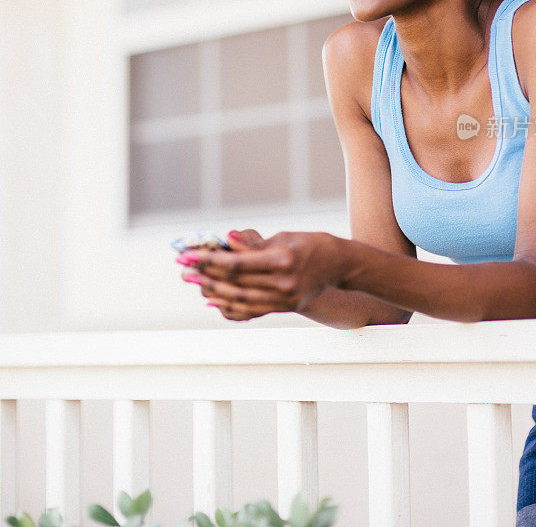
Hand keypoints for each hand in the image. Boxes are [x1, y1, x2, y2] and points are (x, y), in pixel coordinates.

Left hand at [178, 229, 339, 320]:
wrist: (339, 266)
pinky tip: (213, 299)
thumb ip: (254, 243)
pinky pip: (250, 310)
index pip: (236, 263)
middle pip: (234, 283)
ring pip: (240, 299)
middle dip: (205, 275)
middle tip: (184, 269)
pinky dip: (229, 306)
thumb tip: (227, 238)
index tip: (188, 255)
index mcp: (282, 260)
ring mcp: (284, 299)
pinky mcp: (284, 307)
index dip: (208, 260)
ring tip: (194, 282)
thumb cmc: (311, 244)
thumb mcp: (284, 236)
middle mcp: (283, 283)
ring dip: (213, 291)